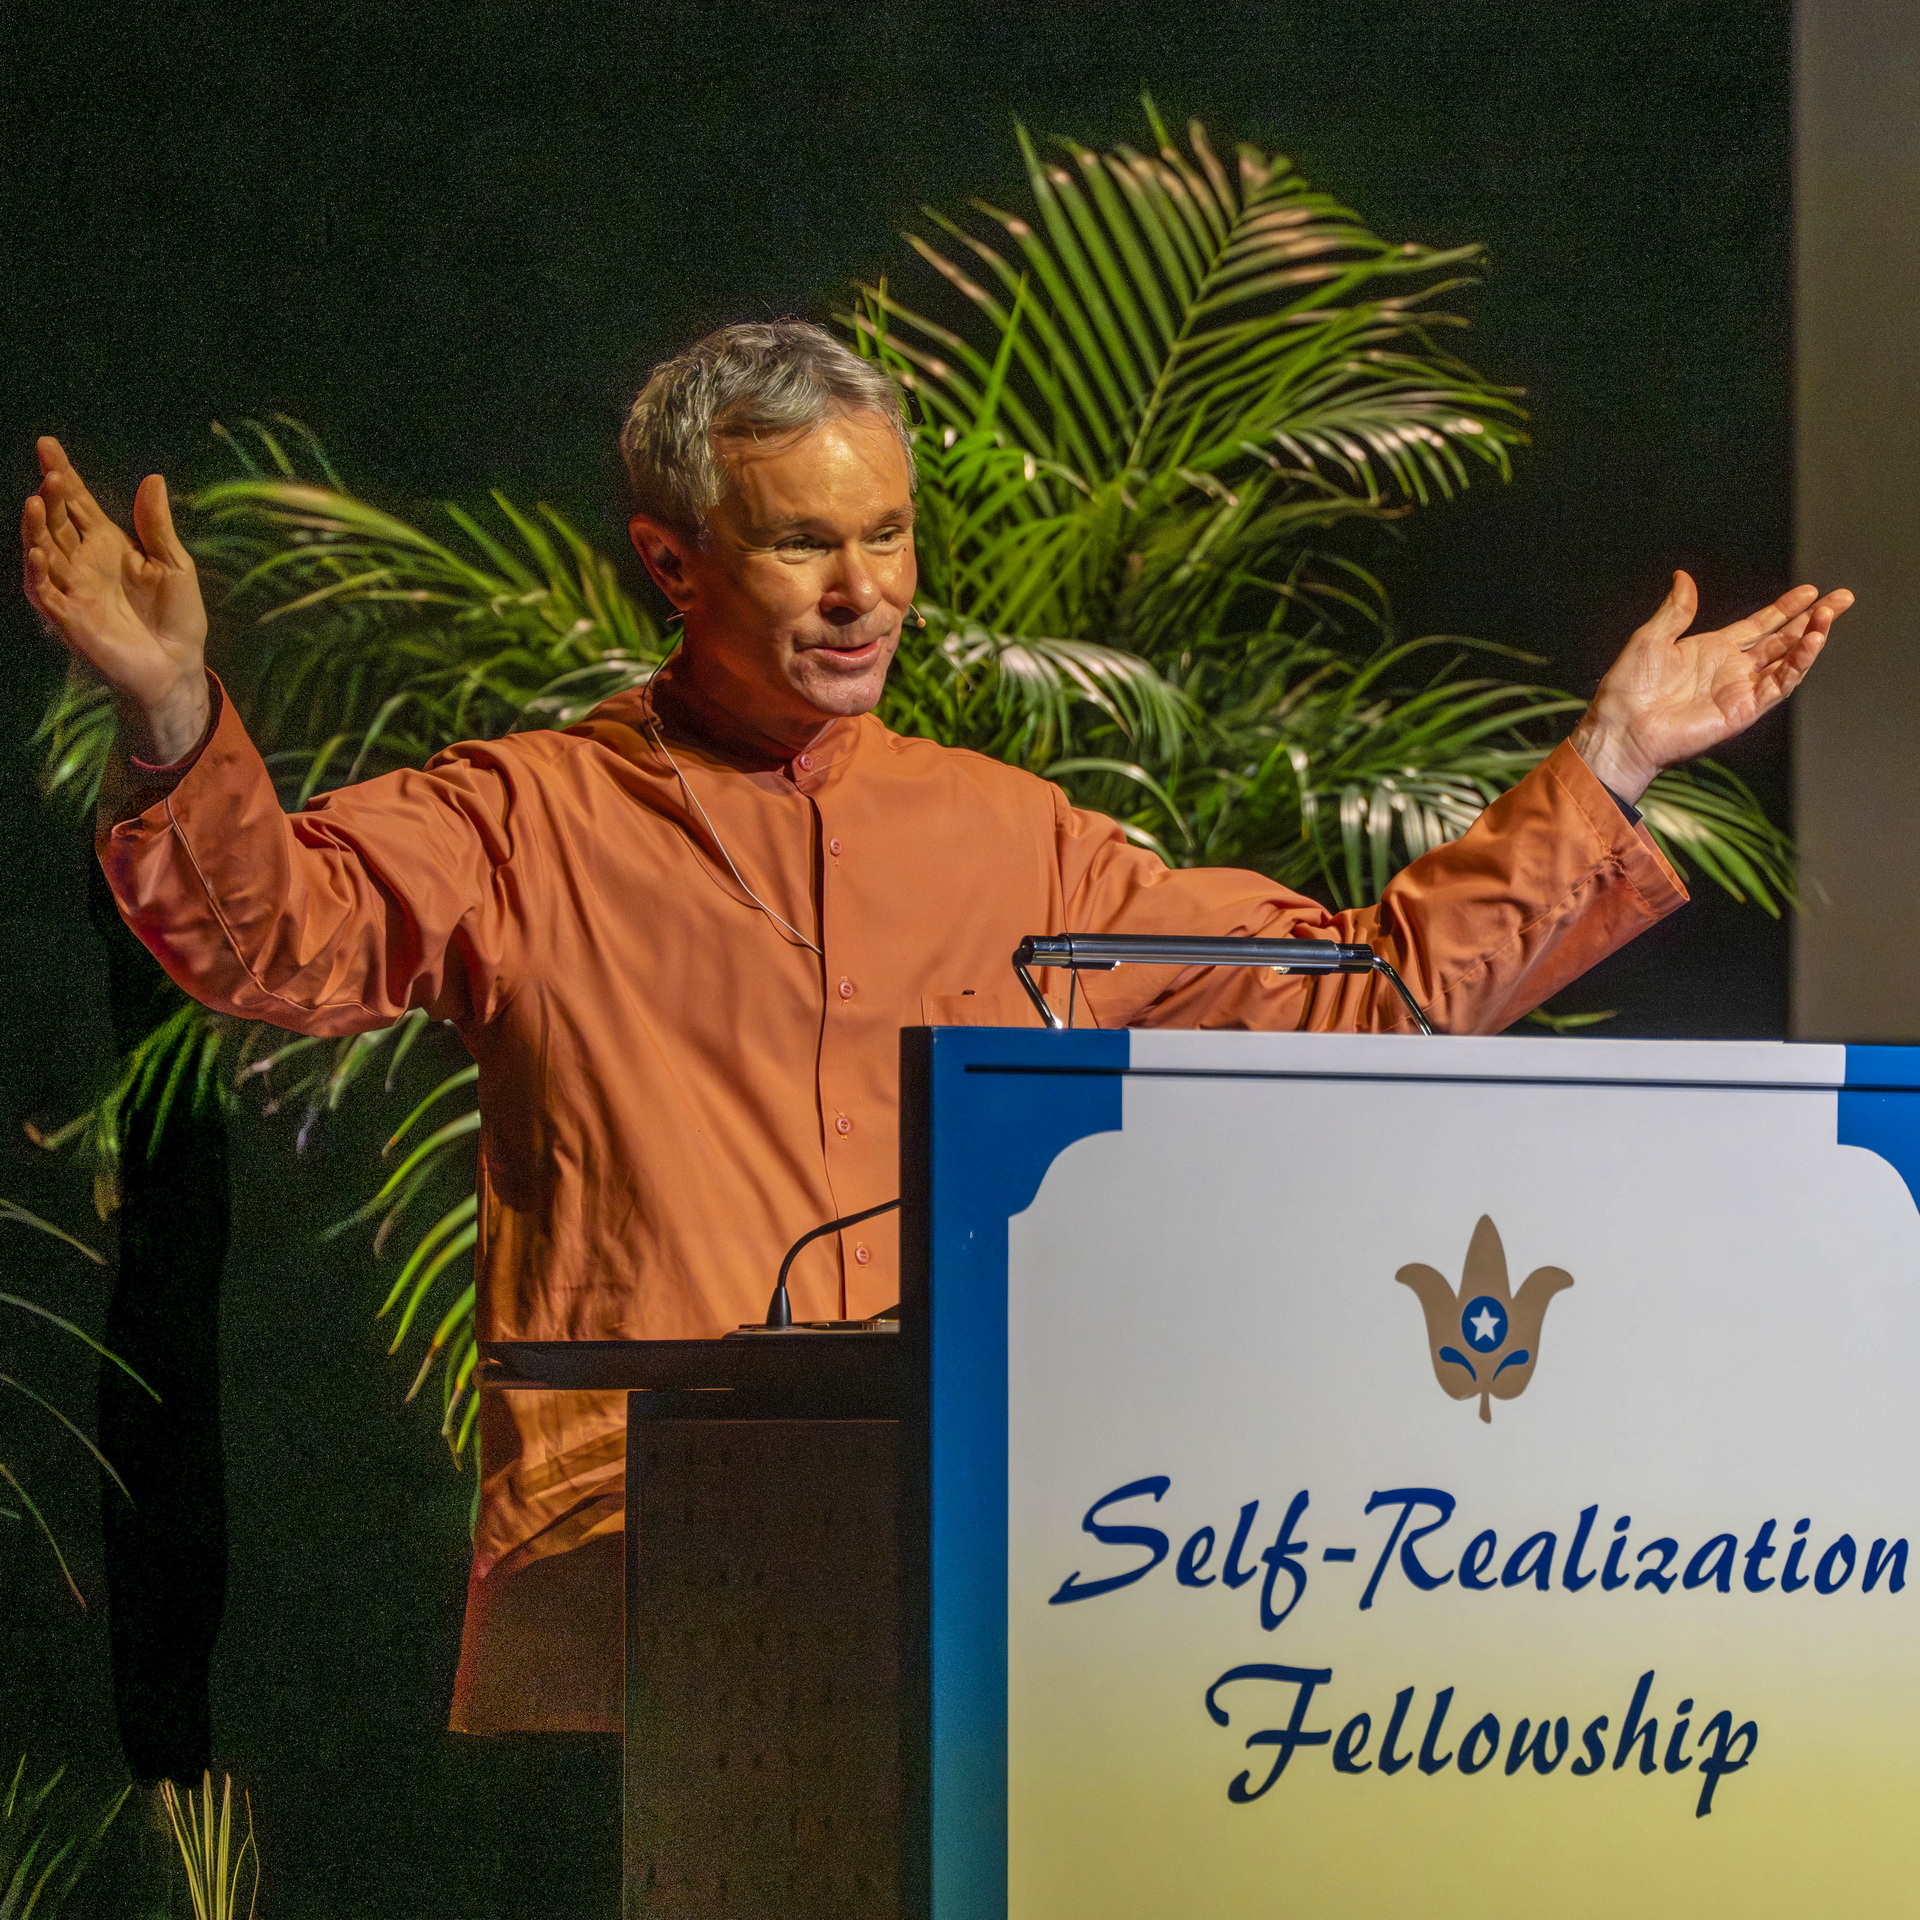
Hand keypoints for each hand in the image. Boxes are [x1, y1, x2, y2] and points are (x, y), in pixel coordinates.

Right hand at [21, 437, 209, 762]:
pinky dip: (37, 572)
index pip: (77, 502)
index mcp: (107, 545)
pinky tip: (37, 552)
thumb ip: (158, 526)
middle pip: (57, 520)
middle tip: (51, 474)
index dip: (62, 473)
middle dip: (50, 496)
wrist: (178, 666)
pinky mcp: (68, 617)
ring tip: (36, 500)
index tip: (48, 444)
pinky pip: (43, 591)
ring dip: (36, 527)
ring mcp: (72, 588)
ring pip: (41, 550)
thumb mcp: (174, 566)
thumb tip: (153, 479)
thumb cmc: (177, 618)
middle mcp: (83, 562)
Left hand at [1570, 571, 1851, 804]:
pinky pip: (1780, 684)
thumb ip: (1676, 609)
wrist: (1622, 727)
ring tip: (1829, 615)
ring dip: (1811, 638)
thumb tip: (1682, 577)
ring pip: (1788, 661)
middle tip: (1841, 598)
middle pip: (1783, 640)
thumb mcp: (1651, 638)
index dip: (1785, 609)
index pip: (1760, 625)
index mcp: (1712, 649)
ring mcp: (1740, 689)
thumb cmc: (1628, 688)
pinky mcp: (1744, 709)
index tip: (1809, 591)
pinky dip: (1798, 664)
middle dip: (1813, 619)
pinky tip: (1812, 642)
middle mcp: (1731, 669)